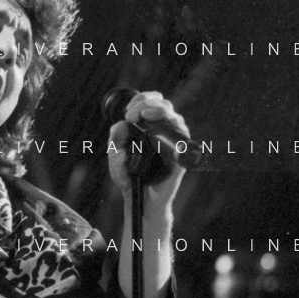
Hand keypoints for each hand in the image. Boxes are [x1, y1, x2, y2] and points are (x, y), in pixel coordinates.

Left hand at [107, 91, 188, 211]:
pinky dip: (174, 128)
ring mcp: (173, 141)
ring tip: (142, 117)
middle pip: (164, 104)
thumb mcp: (116, 153)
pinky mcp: (180, 154)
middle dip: (146, 103)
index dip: (140, 100)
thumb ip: (116, 137)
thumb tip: (122, 123)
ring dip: (158, 111)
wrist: (138, 197)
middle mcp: (164, 130)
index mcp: (149, 126)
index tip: (127, 112)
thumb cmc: (128, 175)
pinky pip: (183, 136)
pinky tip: (159, 131)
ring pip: (174, 116)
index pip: (151, 102)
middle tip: (131, 115)